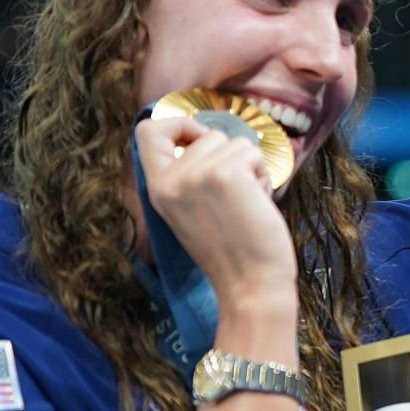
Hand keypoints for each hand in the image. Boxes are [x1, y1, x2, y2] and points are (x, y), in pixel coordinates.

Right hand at [134, 117, 295, 304]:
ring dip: (250, 168)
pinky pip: (253, 152)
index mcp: (156, 188)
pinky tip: (257, 203)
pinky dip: (263, 174)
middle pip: (207, 135)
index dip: (177, 125)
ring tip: (246, 203)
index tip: (199, 139)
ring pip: (235, 142)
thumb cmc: (231, 251)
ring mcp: (196, 174)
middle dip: (231, 158)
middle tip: (235, 195)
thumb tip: (208, 138)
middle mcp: (170, 179)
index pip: (146, 131)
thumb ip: (189, 177)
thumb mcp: (189, 210)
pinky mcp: (226, 174)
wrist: (250, 284)